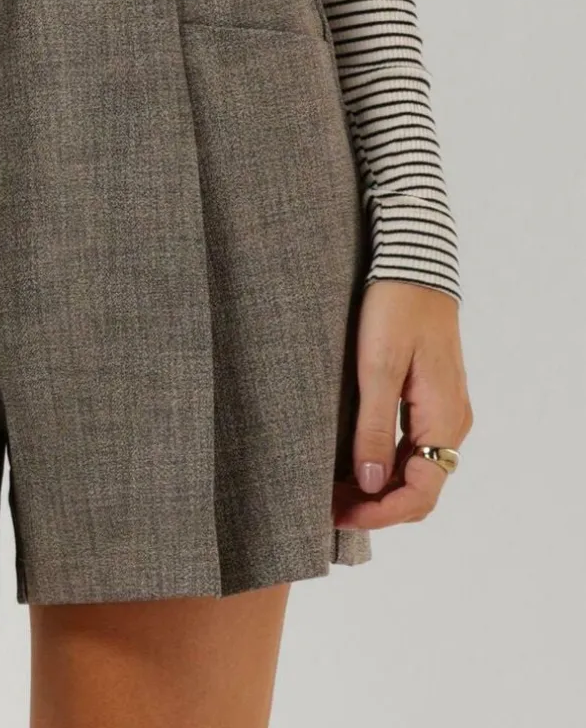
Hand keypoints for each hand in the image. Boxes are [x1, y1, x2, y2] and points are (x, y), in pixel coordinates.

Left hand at [333, 280, 472, 528]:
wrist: (413, 263)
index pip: (420, 492)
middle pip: (420, 488)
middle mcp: (452, 422)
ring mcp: (444, 411)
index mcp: (444, 418)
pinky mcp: (431, 399)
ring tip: (333, 489)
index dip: (379, 514)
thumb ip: (374, 428)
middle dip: (376, 506)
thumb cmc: (395, 307)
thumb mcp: (377, 367)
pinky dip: (386, 465)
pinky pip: (413, 448)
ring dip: (379, 488)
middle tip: (327, 506)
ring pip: (416, 471)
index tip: (339, 516)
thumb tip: (372, 484)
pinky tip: (353, 463)